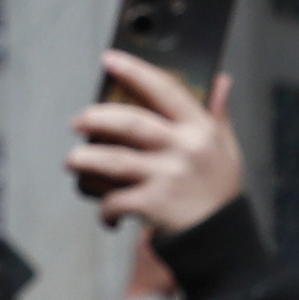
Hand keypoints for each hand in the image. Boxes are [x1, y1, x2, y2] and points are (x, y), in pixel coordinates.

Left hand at [66, 55, 244, 234]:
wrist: (222, 240)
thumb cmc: (220, 190)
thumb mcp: (227, 148)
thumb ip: (219, 114)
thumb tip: (222, 80)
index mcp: (200, 129)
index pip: (164, 89)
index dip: (134, 70)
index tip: (109, 59)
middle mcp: (183, 149)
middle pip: (130, 123)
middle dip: (96, 118)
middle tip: (77, 121)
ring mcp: (167, 177)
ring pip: (113, 161)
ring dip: (84, 160)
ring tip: (71, 161)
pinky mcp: (153, 205)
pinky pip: (116, 200)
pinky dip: (105, 207)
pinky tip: (106, 211)